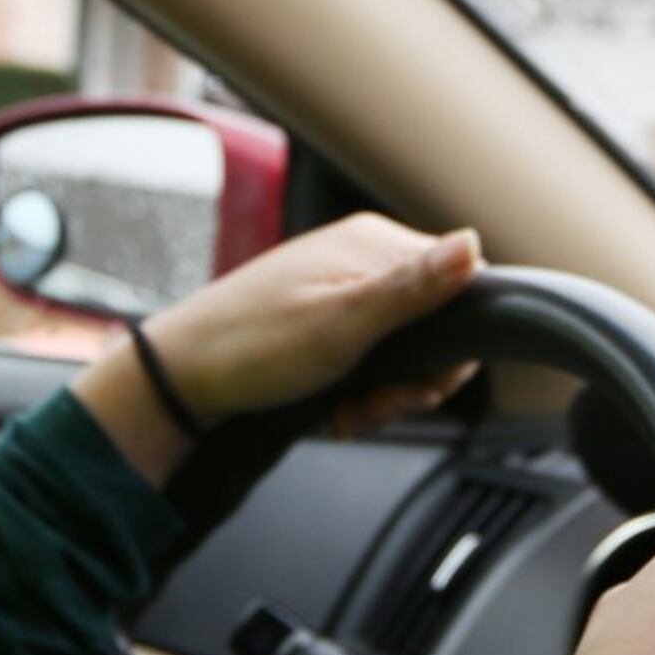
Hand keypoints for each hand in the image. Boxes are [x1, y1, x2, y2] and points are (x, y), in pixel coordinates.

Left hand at [73, 215, 486, 483]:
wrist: (180, 377)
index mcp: (372, 244)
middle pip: (435, 324)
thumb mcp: (342, 323)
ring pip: (404, 350)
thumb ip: (412, 289)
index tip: (423, 385)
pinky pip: (370, 358)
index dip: (453, 347)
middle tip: (378, 405)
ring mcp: (341, 290)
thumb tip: (473, 243)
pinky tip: (336, 409)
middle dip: (415, 379)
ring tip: (350, 411)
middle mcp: (361, 260)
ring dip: (386, 393)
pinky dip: (361, 391)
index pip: (462, 286)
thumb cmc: (251, 346)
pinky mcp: (324, 321)